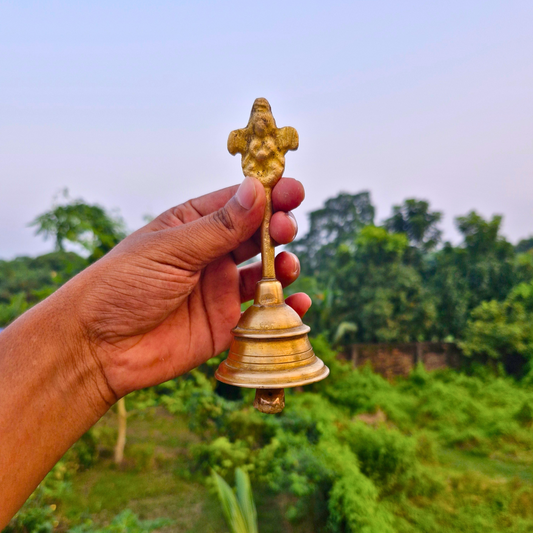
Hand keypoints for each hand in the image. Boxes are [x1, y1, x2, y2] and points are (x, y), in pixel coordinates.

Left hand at [74, 177, 310, 399]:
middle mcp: (211, 255)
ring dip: (283, 265)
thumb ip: (218, 226)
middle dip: (278, 227)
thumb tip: (256, 190)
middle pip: (256, 234)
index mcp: (194, 226)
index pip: (238, 203)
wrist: (99, 347)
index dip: (267, 194)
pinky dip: (283, 306)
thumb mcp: (171, 249)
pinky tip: (296, 303)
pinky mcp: (225, 323)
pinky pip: (262, 312)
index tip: (293, 190)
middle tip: (286, 227)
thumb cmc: (122, 285)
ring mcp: (220, 289)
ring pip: (264, 272)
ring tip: (286, 266)